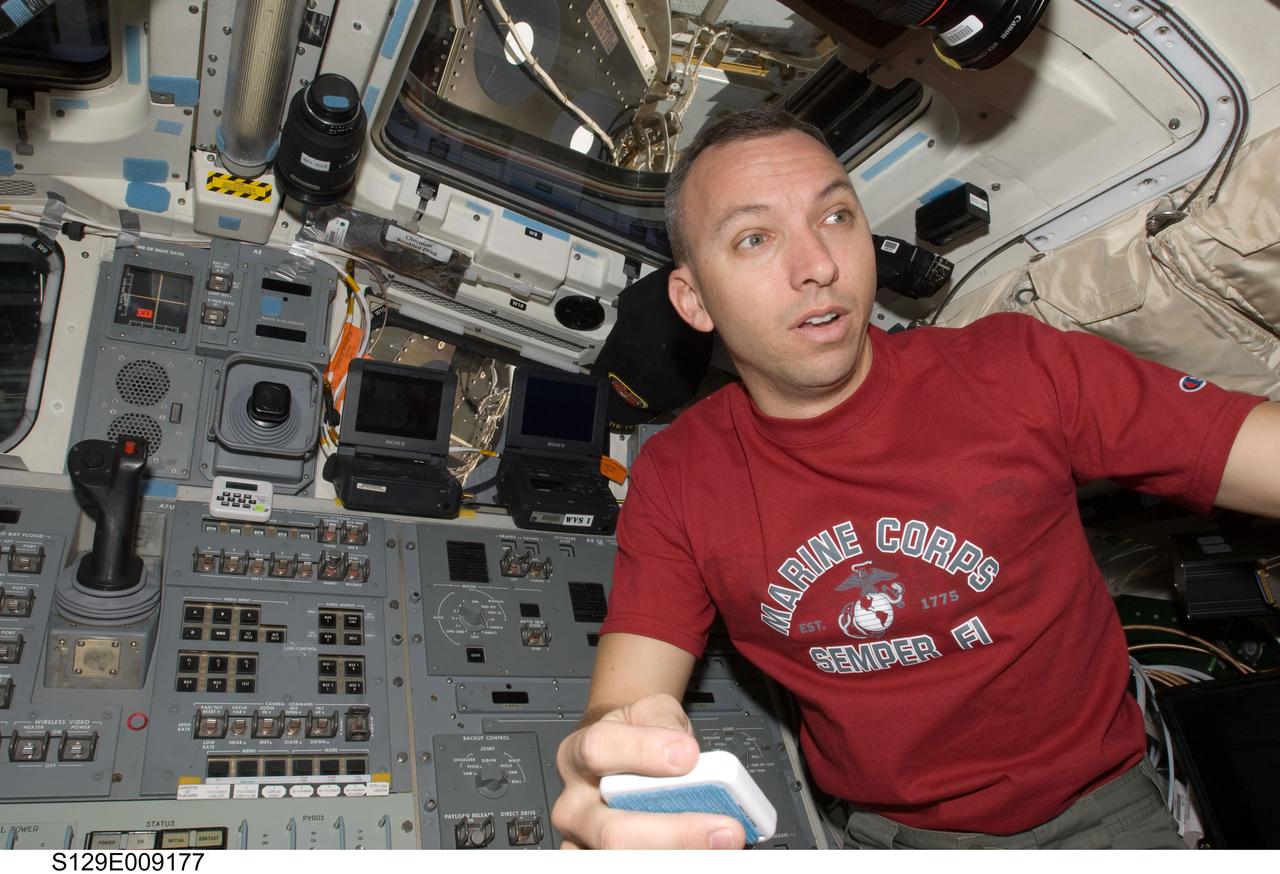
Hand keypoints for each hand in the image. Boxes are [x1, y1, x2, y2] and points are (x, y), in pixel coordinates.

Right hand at [551, 692, 747, 848]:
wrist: (620, 754)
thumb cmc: (633, 735)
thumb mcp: (648, 711)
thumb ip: (664, 722)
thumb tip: (684, 753)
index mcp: (578, 755)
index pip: (598, 751)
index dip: (643, 752)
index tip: (688, 755)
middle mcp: (574, 805)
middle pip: (612, 831)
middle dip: (677, 834)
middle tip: (724, 829)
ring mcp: (583, 843)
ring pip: (621, 860)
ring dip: (676, 856)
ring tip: (718, 846)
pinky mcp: (598, 862)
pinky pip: (631, 869)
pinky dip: (671, 863)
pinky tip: (697, 855)